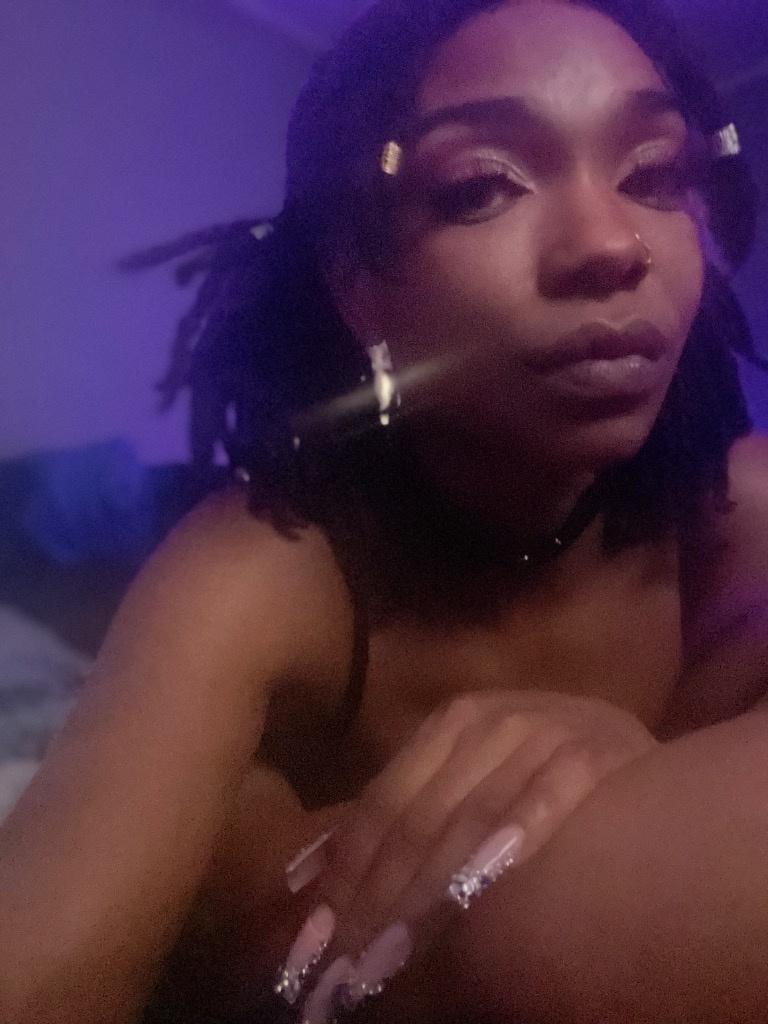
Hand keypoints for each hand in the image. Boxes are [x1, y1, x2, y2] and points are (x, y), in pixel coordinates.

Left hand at [274, 690, 656, 1021]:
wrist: (621, 734)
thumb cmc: (532, 760)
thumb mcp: (462, 770)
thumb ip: (396, 813)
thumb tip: (303, 876)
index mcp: (448, 723)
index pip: (383, 804)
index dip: (348, 873)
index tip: (319, 938)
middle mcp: (487, 723)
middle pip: (418, 821)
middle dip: (379, 898)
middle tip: (348, 965)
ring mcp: (540, 734)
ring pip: (468, 823)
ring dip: (428, 895)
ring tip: (392, 957)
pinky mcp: (591, 754)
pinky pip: (543, 807)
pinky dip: (507, 848)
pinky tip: (476, 892)